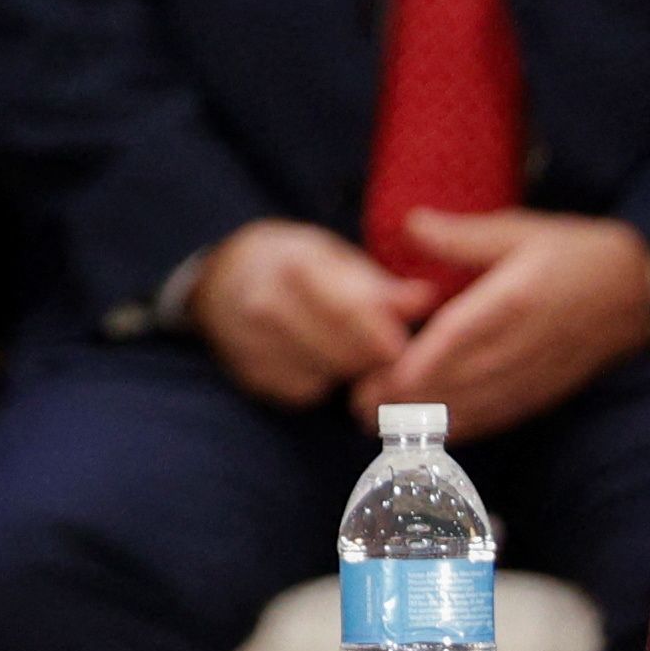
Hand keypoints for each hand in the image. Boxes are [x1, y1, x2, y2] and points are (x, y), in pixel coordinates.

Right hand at [190, 221, 430, 407]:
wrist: (224, 279)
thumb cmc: (295, 265)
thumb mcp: (334, 258)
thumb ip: (380, 284)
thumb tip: (425, 298)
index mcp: (295, 264)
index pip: (351, 312)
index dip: (384, 336)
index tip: (404, 347)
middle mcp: (266, 304)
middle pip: (342, 352)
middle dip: (371, 357)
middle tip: (386, 352)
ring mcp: (253, 342)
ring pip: (326, 377)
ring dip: (347, 370)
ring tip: (349, 350)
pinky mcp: (251, 375)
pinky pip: (304, 392)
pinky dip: (320, 382)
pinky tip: (318, 360)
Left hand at [359, 212, 649, 437]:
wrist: (639, 292)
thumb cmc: (575, 253)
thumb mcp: (520, 229)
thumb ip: (462, 234)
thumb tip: (410, 224)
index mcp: (513, 300)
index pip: (455, 341)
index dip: (414, 366)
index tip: (374, 377)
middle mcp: (522, 345)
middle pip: (456, 382)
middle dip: (404, 400)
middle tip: (358, 405)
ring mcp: (535, 374)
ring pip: (473, 406)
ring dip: (427, 418)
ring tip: (380, 421)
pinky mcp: (544, 392)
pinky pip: (498, 415)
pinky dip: (463, 426)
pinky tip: (433, 429)